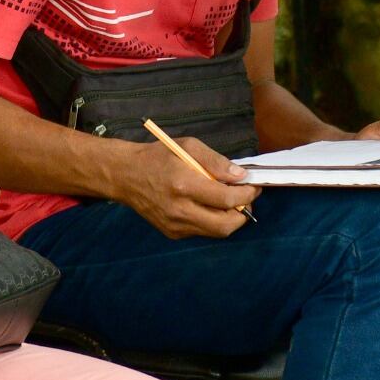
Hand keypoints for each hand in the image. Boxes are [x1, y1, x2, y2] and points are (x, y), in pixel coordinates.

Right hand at [120, 137, 260, 240]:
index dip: (246, 194)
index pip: (226, 199)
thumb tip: (241, 176)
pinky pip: (202, 231)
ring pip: (216, 232)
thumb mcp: (188, 146)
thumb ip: (216, 162)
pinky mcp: (172, 233)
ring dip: (230, 218)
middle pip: (225, 225)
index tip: (254, 186)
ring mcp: (175, 225)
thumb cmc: (158, 156)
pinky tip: (209, 205)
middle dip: (243, 213)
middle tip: (247, 198)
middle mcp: (179, 210)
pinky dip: (212, 220)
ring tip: (230, 201)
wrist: (125, 175)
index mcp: (184, 185)